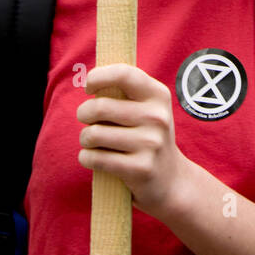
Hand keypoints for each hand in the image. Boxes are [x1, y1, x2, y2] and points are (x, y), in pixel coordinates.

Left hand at [77, 64, 189, 217]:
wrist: (171, 180)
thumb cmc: (148, 137)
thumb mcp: (147, 109)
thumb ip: (124, 92)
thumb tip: (90, 80)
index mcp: (158, 95)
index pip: (123, 74)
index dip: (98, 76)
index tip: (88, 87)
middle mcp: (157, 117)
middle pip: (100, 107)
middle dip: (83, 113)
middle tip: (86, 120)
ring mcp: (150, 144)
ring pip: (93, 134)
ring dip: (84, 139)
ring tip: (91, 142)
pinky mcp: (140, 169)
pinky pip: (96, 158)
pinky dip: (86, 158)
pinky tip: (92, 158)